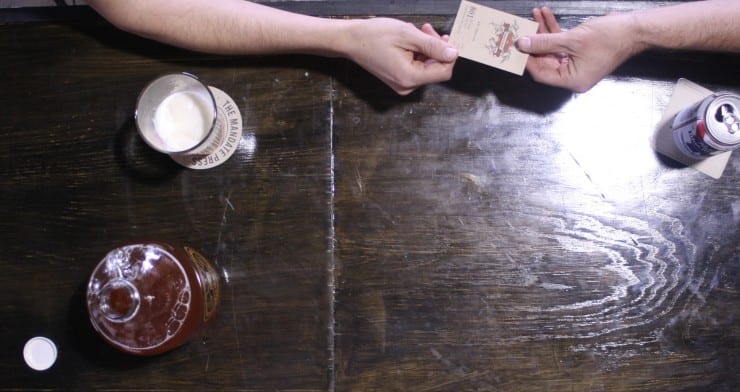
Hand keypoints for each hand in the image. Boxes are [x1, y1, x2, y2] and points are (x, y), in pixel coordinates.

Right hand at [343, 18, 457, 94]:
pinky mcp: (398, 80)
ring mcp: (402, 84)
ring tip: (417, 32)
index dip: (449, 55)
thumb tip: (453, 53)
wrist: (350, 40)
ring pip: (427, 67)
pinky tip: (411, 41)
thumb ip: (432, 46)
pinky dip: (418, 53)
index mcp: (410, 77)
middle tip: (427, 29)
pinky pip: (417, 68)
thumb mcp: (407, 35)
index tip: (445, 37)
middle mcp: (407, 86)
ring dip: (427, 48)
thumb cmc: (374, 36)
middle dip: (436, 49)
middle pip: (435, 70)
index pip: (444, 72)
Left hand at [516, 7, 642, 91]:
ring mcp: (576, 63)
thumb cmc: (609, 38)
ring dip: (543, 31)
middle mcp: (573, 75)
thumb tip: (522, 44)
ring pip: (552, 48)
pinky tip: (545, 15)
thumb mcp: (572, 40)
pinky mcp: (580, 51)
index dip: (527, 59)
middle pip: (544, 60)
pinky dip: (554, 29)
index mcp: (572, 80)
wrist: (634, 29)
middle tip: (522, 27)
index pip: (541, 73)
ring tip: (534, 14)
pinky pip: (561, 42)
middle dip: (534, 41)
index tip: (515, 46)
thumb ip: (544, 43)